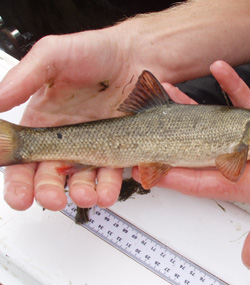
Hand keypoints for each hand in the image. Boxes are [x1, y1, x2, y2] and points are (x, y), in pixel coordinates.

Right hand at [0, 26, 152, 210]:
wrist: (135, 55)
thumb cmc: (95, 52)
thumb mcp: (54, 56)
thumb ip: (25, 78)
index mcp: (44, 120)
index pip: (25, 158)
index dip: (19, 180)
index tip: (19, 196)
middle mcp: (68, 136)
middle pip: (51, 175)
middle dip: (51, 191)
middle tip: (54, 199)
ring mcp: (95, 144)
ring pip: (84, 178)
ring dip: (84, 192)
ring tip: (89, 196)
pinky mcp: (119, 147)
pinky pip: (113, 171)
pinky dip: (111, 184)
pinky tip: (109, 188)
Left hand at [134, 61, 249, 268]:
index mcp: (246, 180)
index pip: (199, 179)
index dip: (173, 173)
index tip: (149, 165)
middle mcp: (243, 158)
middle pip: (198, 147)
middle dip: (171, 136)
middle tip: (149, 124)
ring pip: (214, 119)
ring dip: (193, 106)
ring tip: (172, 92)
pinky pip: (243, 98)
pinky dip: (231, 84)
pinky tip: (218, 70)